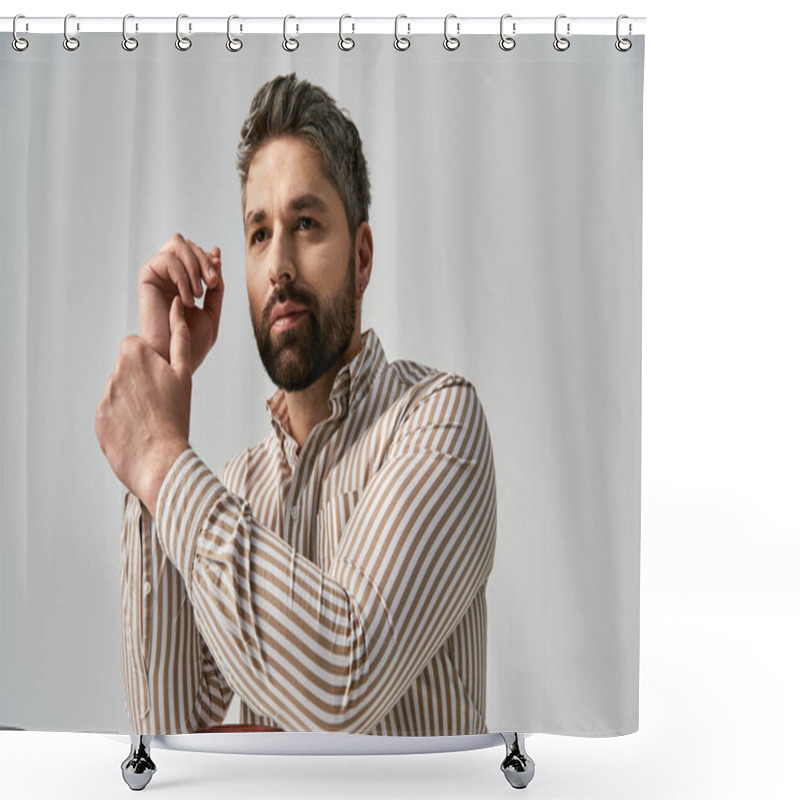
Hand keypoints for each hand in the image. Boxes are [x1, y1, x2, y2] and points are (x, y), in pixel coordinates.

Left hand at [96, 296, 192, 515]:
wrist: (161, 460)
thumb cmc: (177, 416)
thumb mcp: (184, 374)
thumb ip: (179, 338)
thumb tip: (176, 308)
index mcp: (134, 355)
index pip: (135, 347)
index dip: (150, 362)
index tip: (162, 379)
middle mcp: (114, 372)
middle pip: (126, 371)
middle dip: (140, 382)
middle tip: (160, 404)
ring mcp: (105, 397)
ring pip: (120, 393)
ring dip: (132, 403)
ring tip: (152, 421)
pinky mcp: (99, 420)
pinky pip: (111, 415)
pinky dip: (124, 422)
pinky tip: (140, 433)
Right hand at [138, 233, 223, 373]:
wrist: (173, 358)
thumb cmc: (190, 342)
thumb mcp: (212, 311)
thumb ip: (216, 285)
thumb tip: (215, 252)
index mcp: (183, 281)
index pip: (196, 252)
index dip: (209, 259)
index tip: (215, 279)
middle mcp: (169, 274)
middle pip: (188, 243)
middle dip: (205, 261)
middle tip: (212, 284)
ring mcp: (158, 273)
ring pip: (177, 243)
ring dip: (194, 266)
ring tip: (199, 295)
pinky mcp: (147, 277)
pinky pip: (167, 259)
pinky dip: (182, 277)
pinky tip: (185, 300)